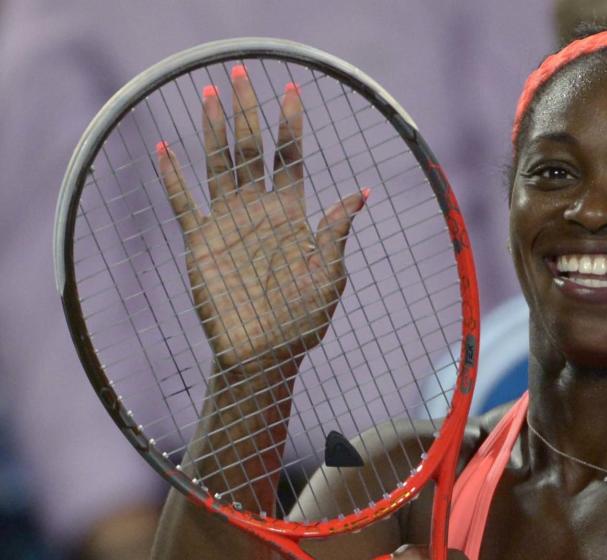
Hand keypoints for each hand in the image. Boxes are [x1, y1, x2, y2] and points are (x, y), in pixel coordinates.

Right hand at [157, 67, 366, 370]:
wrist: (263, 356)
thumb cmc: (302, 322)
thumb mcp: (328, 276)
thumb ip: (335, 232)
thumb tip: (360, 193)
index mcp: (292, 216)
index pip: (291, 159)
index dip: (291, 126)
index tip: (293, 92)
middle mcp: (258, 212)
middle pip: (253, 151)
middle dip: (249, 113)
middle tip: (243, 74)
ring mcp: (228, 224)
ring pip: (219, 165)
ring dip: (213, 130)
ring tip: (209, 93)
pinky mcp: (201, 243)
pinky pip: (184, 203)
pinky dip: (173, 177)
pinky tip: (163, 148)